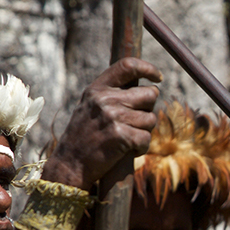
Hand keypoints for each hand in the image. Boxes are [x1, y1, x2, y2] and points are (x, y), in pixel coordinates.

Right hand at [44, 58, 161, 188]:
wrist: (70, 163)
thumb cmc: (85, 135)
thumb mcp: (91, 106)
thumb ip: (112, 94)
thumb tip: (148, 88)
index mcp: (97, 88)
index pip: (127, 66)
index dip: (148, 68)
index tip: (158, 77)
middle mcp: (105, 99)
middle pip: (149, 94)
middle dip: (148, 109)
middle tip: (135, 122)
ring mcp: (113, 117)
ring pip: (151, 119)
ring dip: (144, 131)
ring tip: (126, 138)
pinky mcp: (121, 136)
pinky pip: (147, 139)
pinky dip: (141, 147)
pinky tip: (127, 150)